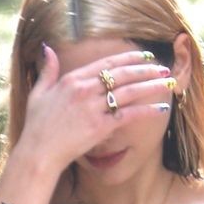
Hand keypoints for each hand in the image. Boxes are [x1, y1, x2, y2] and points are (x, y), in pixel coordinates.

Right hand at [17, 47, 176, 177]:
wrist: (38, 153)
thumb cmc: (36, 127)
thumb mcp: (38, 93)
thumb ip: (47, 70)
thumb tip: (48, 49)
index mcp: (72, 79)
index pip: (107, 63)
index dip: (129, 58)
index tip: (144, 55)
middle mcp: (85, 90)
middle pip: (122, 74)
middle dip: (146, 69)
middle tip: (163, 67)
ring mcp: (93, 108)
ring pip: (130, 91)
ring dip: (152, 85)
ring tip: (168, 82)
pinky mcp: (100, 127)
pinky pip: (128, 115)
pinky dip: (146, 111)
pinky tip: (160, 109)